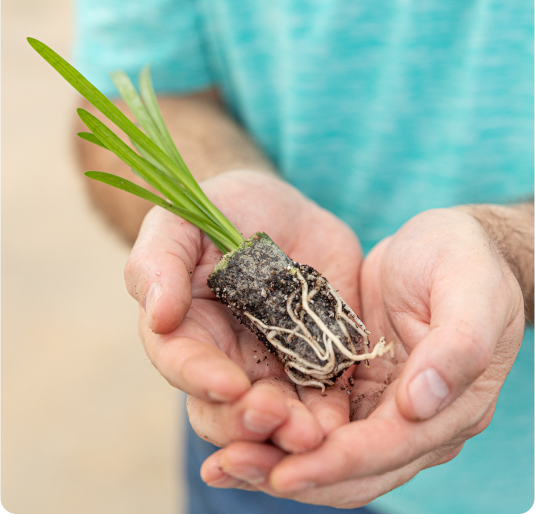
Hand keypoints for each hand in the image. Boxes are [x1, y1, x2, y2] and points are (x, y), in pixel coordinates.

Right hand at [125, 170, 363, 454]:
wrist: (286, 211)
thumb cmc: (224, 209)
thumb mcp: (184, 219)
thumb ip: (160, 261)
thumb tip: (157, 316)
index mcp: (188, 329)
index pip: (183, 364)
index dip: (202, 378)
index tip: (230, 383)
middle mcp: (228, 359)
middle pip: (227, 409)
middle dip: (249, 421)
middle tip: (276, 417)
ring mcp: (276, 366)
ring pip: (277, 417)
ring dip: (291, 433)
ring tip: (314, 435)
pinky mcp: (320, 362)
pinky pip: (326, 397)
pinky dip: (332, 416)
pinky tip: (343, 424)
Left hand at [201, 208, 524, 507]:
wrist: (446, 246)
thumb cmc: (466, 260)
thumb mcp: (470, 288)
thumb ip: (457, 346)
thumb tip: (419, 405)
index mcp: (451, 406)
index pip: (389, 447)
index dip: (337, 463)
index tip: (284, 472)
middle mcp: (415, 420)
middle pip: (350, 469)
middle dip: (290, 473)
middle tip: (229, 468)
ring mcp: (383, 406)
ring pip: (326, 454)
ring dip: (275, 460)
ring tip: (221, 462)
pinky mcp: (356, 386)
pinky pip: (316, 421)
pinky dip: (279, 429)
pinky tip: (238, 422)